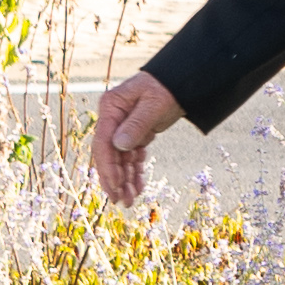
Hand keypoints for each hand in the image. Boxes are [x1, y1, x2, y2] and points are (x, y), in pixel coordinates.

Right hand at [88, 68, 185, 206]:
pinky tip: (139, 187)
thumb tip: (119, 145)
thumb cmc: (166, 87)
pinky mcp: (135, 135)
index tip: (116, 185)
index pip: (103, 142)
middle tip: (121, 201)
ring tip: (131, 201)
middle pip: (109, 154)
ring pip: (120, 160)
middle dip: (114, 179)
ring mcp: (122, 128)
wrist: (181, 83)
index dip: (108, 166)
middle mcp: (113, 119)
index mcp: (111, 107)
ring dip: (125, 181)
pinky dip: (135, 173)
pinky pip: (132, 158)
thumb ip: (136, 124)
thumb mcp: (153, 104)